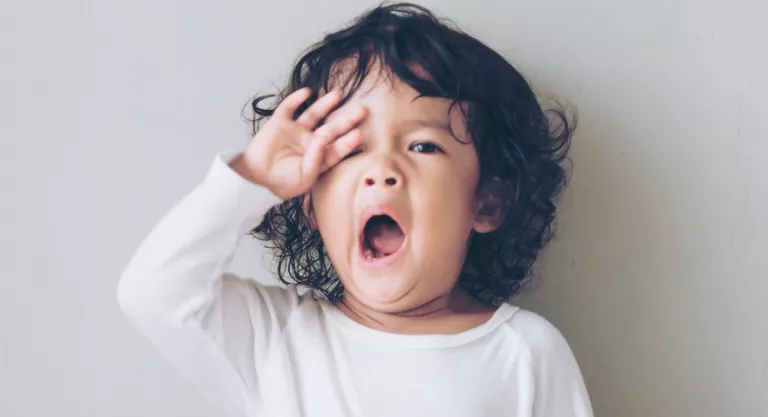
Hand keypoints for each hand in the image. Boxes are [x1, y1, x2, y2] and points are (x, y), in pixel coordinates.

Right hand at [231, 88, 365, 198]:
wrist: (255, 179)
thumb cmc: (282, 183)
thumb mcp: (304, 177)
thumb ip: (316, 159)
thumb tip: (323, 139)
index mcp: (319, 158)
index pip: (338, 148)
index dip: (348, 142)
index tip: (358, 134)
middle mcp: (310, 142)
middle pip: (332, 128)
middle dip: (346, 120)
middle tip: (362, 110)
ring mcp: (296, 131)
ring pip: (314, 114)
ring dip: (326, 104)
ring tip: (339, 94)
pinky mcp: (280, 123)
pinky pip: (289, 108)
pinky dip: (296, 99)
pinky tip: (307, 92)